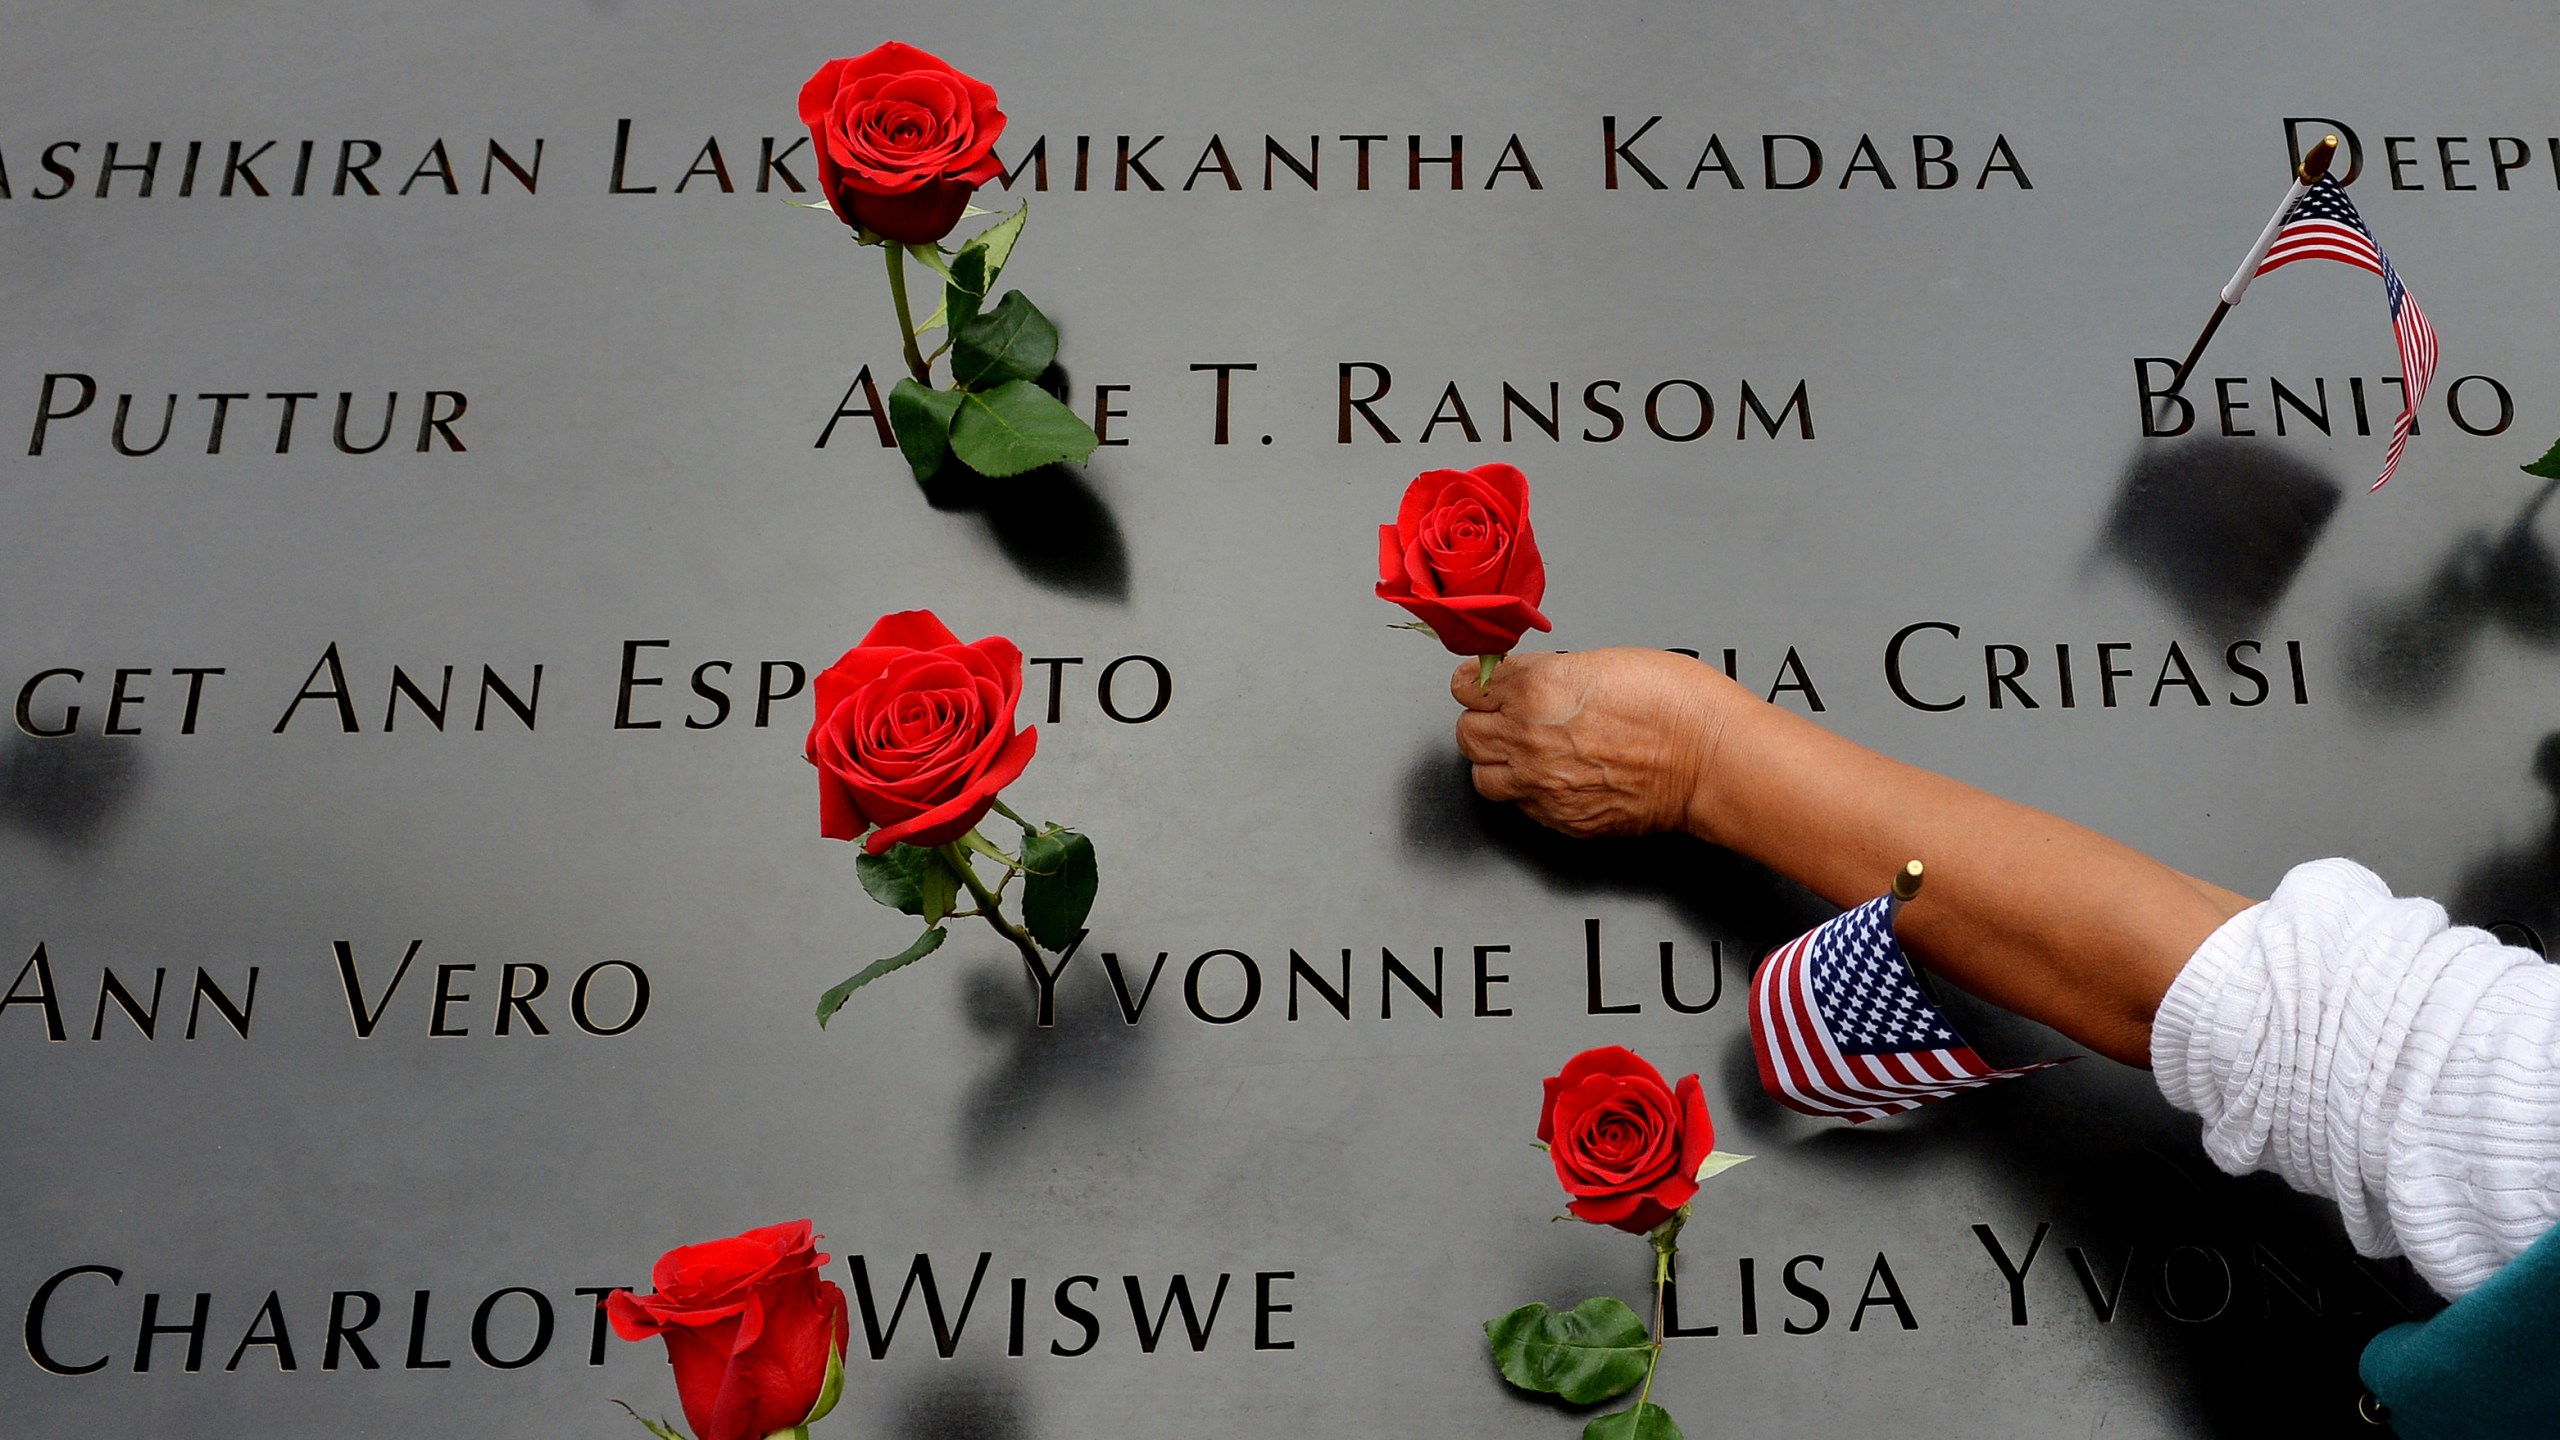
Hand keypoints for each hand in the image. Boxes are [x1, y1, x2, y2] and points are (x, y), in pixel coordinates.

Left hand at [1451, 649, 1740, 839]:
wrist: (1714, 761)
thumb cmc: (1678, 706)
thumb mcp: (1605, 659)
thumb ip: (1553, 673)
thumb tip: (1532, 681)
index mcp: (1536, 689)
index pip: (1466, 685)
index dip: (1478, 681)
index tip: (1486, 683)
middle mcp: (1528, 738)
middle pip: (1467, 732)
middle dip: (1484, 721)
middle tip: (1507, 716)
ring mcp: (1541, 784)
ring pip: (1482, 775)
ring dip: (1498, 762)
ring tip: (1523, 752)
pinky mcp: (1561, 818)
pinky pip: (1520, 806)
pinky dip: (1528, 792)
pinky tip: (1552, 777)